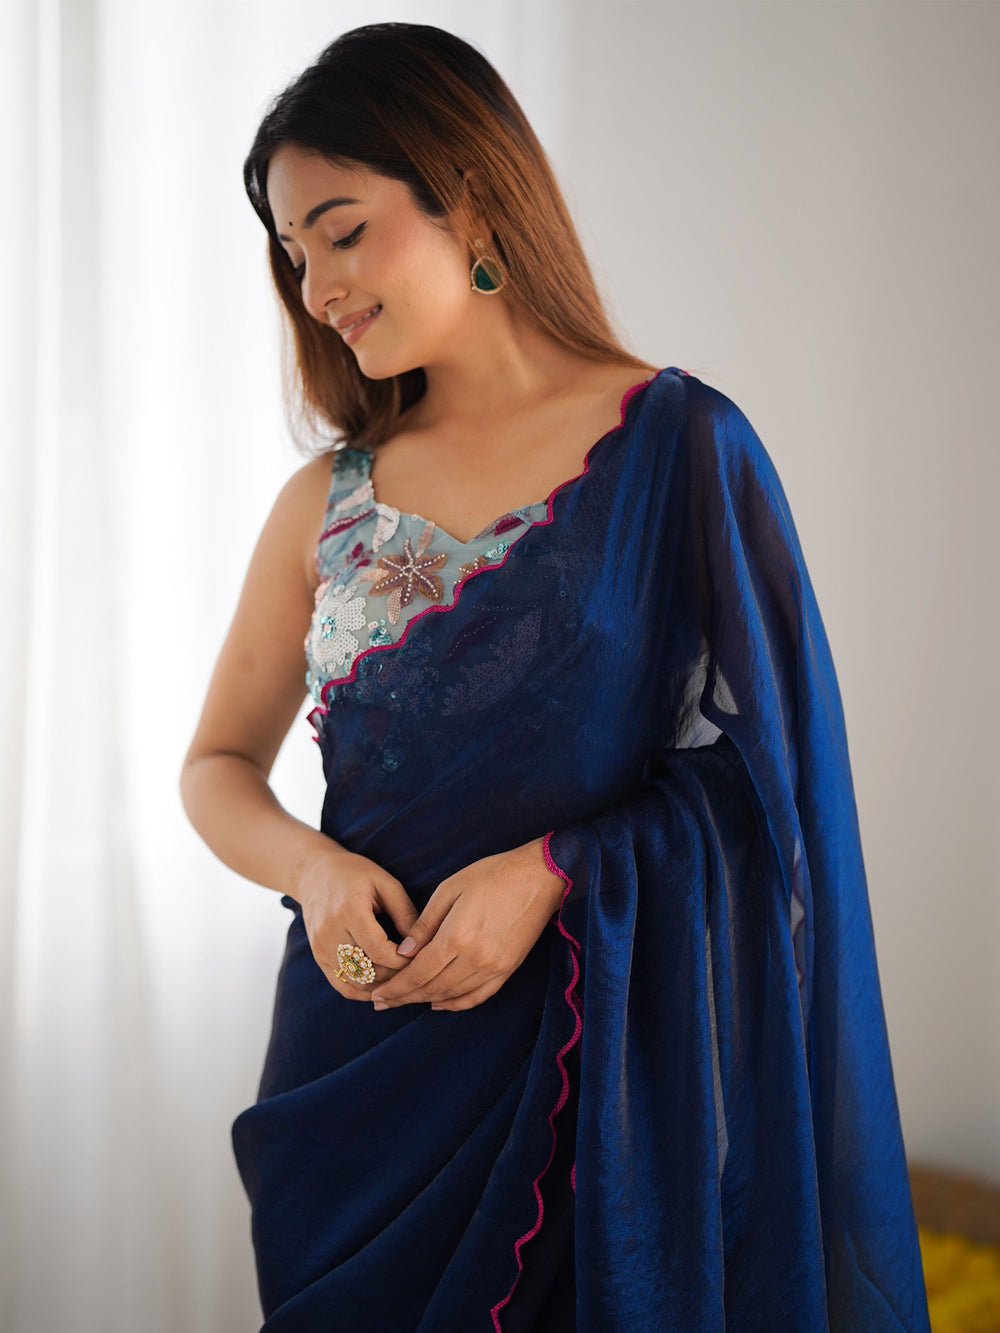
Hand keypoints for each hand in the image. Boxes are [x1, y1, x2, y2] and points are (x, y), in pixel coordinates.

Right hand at [294, 848, 421, 999]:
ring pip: (357, 983)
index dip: (403, 961)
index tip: (421, 956)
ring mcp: (321, 948)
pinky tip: (383, 985)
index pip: (379, 951)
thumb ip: (405, 913)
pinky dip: (365, 991)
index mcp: (349, 910)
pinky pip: (343, 986)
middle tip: (417, 972)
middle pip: (369, 970)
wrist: (315, 874)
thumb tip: (422, 944)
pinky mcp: (318, 958)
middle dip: (397, 975)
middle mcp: (331, 933)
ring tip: (403, 979)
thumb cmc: (356, 874)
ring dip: (383, 986)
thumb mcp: (385, 883)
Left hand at [368, 836, 566, 1012]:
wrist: (540, 877)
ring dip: (425, 1001)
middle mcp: (475, 959)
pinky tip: (439, 1003)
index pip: (418, 973)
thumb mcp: (450, 889)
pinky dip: (456, 1004)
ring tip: (403, 1003)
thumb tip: (404, 953)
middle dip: (403, 998)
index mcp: (457, 937)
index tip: (377, 995)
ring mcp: (494, 968)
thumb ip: (425, 924)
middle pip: (432, 989)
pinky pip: (477, 996)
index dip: (396, 988)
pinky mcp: (507, 970)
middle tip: (381, 1003)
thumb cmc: (492, 875)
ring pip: (452, 995)